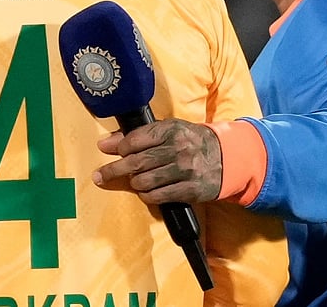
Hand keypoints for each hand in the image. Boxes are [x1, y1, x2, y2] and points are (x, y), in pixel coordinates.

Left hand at [92, 119, 222, 204]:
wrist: (225, 157)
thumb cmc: (190, 141)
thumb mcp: (168, 130)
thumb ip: (137, 136)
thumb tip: (105, 144)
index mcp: (171, 130)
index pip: (135, 140)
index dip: (119, 147)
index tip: (111, 151)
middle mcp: (178, 149)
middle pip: (136, 162)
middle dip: (113, 171)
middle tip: (100, 176)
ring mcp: (185, 170)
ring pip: (144, 181)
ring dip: (134, 183)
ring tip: (135, 180)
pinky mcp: (190, 190)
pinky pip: (158, 196)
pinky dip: (147, 196)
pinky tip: (147, 192)